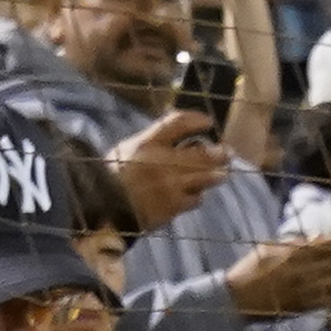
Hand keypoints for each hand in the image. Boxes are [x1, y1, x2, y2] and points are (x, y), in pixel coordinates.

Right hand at [113, 116, 232, 231]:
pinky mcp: (173, 206)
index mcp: (147, 143)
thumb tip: (179, 136)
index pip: (177, 123)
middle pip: (201, 152)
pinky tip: (194, 195)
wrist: (103, 210)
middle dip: (218, 153)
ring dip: (216, 175)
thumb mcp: (128, 149)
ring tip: (221, 174)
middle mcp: (162, 161)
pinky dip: (197, 196)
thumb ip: (153, 141)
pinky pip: (196, 199)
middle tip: (227, 153)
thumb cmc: (113, 177)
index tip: (208, 123)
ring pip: (205, 177)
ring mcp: (170, 184)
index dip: (195, 120)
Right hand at [228, 236, 330, 321]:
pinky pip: (327, 299)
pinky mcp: (301, 305)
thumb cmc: (250, 269)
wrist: (236, 297)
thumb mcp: (269, 248)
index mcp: (293, 253)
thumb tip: (316, 237)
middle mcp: (301, 269)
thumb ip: (293, 243)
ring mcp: (302, 288)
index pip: (327, 244)